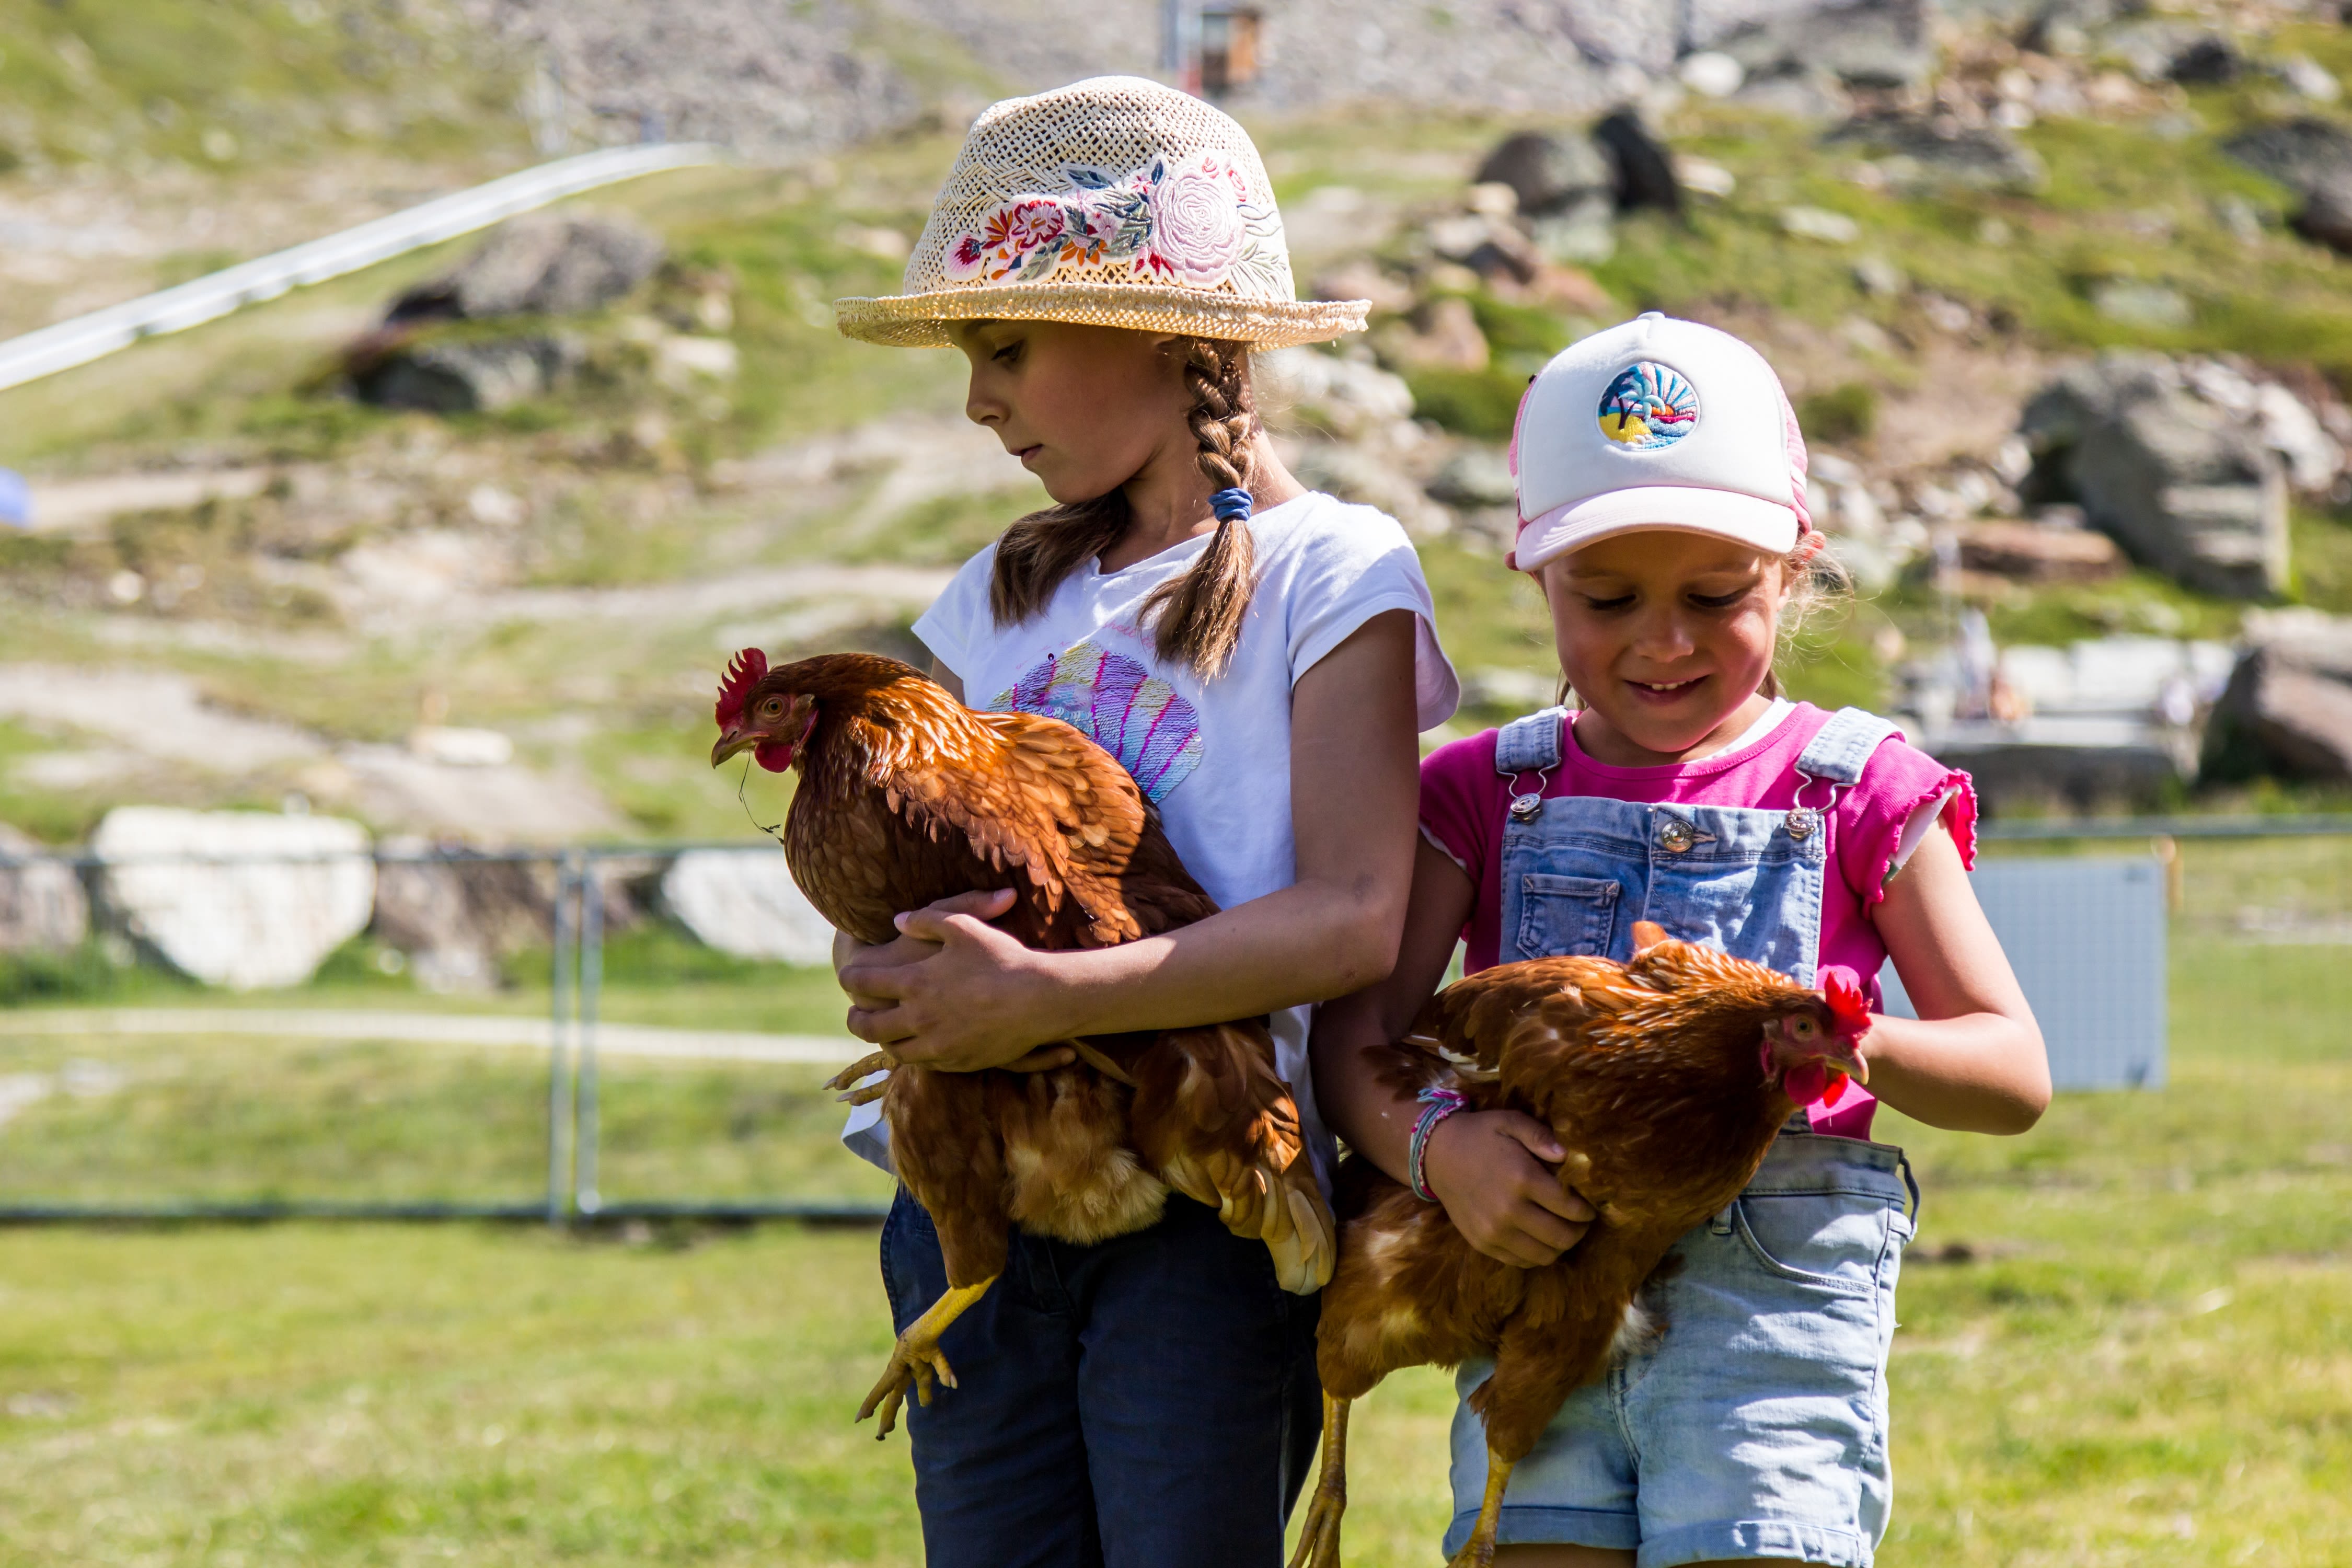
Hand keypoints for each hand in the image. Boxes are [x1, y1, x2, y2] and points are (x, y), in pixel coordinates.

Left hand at [837, 888, 1078, 1073]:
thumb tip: (898, 920)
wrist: (1040, 999)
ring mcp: (937, 1044)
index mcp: (914, 982)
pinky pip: (923, 1063)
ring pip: (894, 1049)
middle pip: (869, 1026)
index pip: (863, 983)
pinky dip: (913, 1054)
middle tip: (853, 1015)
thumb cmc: (1002, 958)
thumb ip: (926, 919)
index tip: (846, 976)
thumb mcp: (962, 926)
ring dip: (882, 1040)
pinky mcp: (957, 1062)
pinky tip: (916, 1046)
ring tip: (881, 1033)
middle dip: (856, 1019)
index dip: (850, 978)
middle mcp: (919, 1018)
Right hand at [1421, 1110, 1596, 1268]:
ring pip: (1545, 1256)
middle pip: (1562, 1237)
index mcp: (1522, 1178)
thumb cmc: (1480, 1135)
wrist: (1436, 1155)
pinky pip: (1522, 1262)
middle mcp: (1509, 1210)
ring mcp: (1494, 1231)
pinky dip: (1536, 1254)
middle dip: (1579, 1231)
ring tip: (1561, 1230)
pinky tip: (1537, 1237)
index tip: (1590, 1206)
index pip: (1571, 1208)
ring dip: (1560, 1246)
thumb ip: (1541, 1136)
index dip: (1587, 1210)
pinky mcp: (1483, 1243)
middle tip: (1580, 1221)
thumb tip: (1568, 1156)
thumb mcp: (1510, 1121)